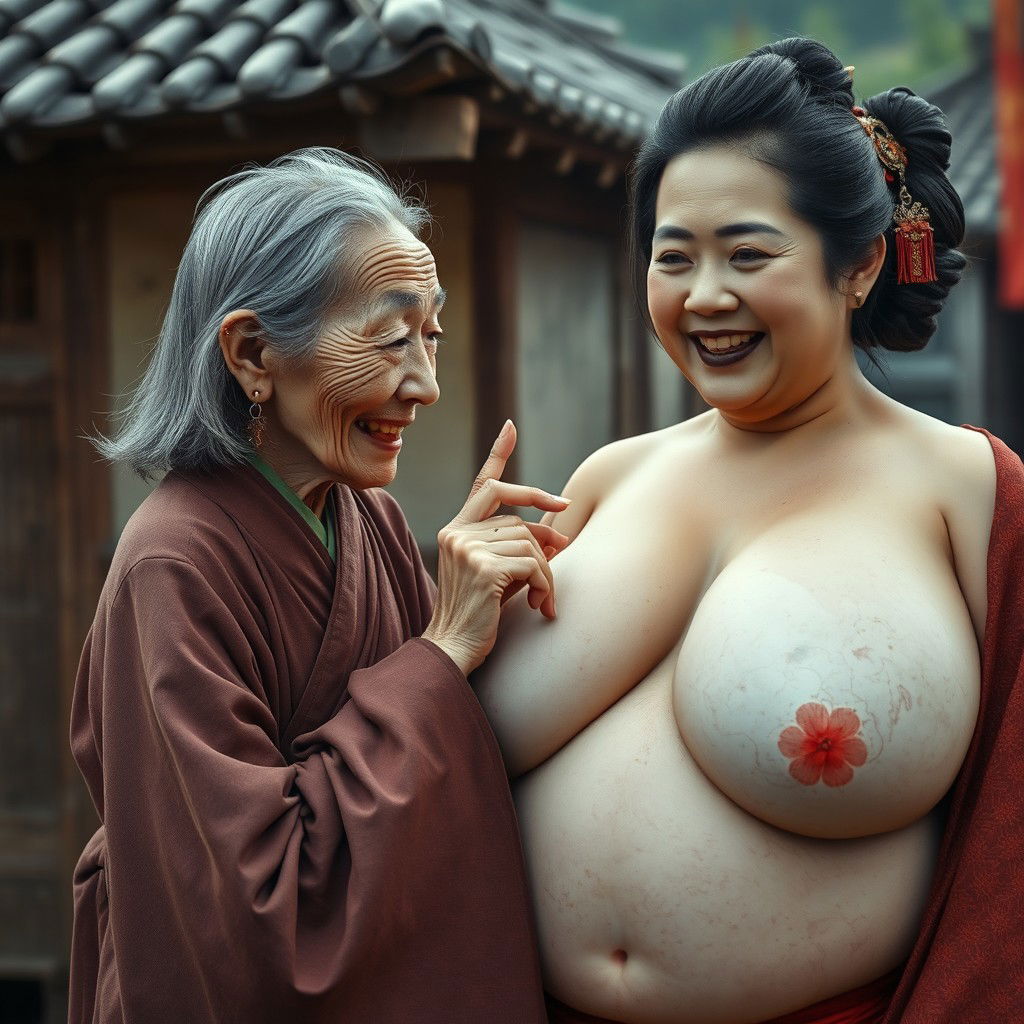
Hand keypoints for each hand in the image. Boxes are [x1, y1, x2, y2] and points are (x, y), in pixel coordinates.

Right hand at [422, 421, 569, 674]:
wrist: (453, 650)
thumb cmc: (479, 616)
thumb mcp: (500, 573)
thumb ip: (519, 548)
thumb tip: (558, 533)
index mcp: (456, 530)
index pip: (483, 486)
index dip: (499, 455)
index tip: (510, 427)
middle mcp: (457, 532)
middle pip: (518, 518)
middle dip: (546, 530)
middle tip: (565, 545)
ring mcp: (467, 548)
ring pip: (530, 542)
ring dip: (547, 572)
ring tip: (545, 599)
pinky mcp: (482, 567)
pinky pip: (533, 563)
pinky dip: (546, 584)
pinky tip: (541, 606)